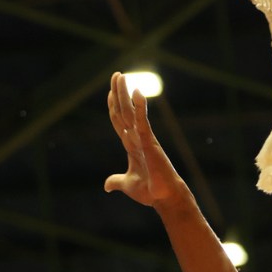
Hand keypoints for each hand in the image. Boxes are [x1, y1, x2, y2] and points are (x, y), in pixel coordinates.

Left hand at [105, 72, 183, 206]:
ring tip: (120, 76)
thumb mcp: (127, 185)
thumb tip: (106, 186)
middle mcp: (136, 137)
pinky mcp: (149, 141)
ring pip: (130, 111)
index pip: (119, 121)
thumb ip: (116, 181)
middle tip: (116, 74)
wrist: (164, 198)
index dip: (113, 107)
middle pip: (124, 111)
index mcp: (131, 145)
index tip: (110, 93)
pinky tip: (136, 92)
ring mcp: (142, 138)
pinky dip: (140, 107)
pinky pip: (142, 121)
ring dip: (124, 93)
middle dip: (118, 93)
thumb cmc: (150, 191)